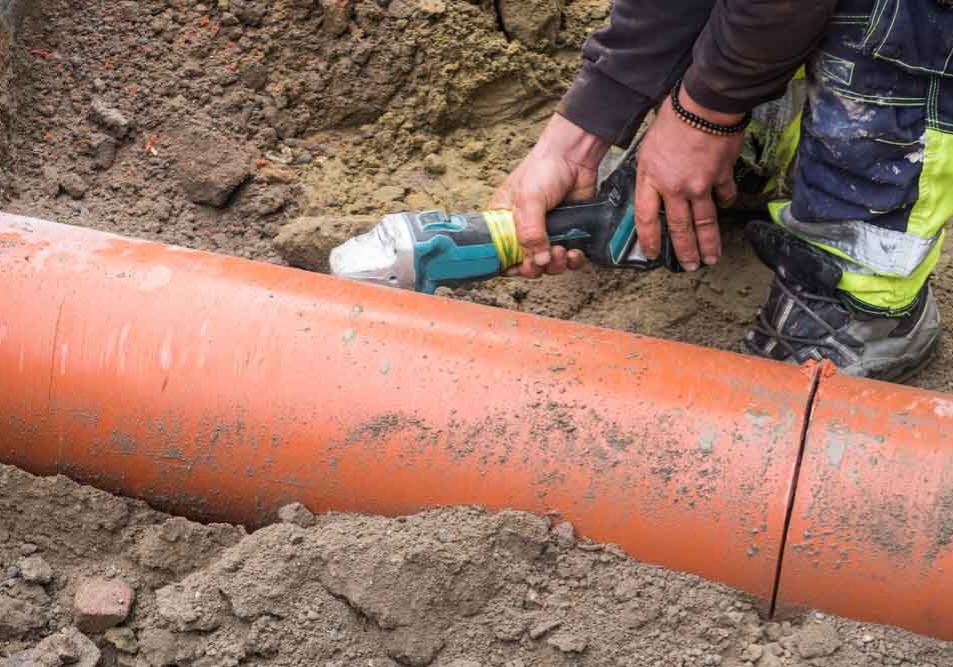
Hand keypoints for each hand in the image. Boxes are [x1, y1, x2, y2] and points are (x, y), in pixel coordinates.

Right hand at [490, 114, 608, 277]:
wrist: (575, 157)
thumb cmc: (543, 169)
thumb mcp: (529, 200)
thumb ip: (530, 232)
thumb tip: (537, 261)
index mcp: (503, 222)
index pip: (500, 255)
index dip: (510, 266)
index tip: (522, 266)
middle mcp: (523, 231)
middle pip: (525, 264)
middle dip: (537, 267)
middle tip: (545, 258)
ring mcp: (546, 234)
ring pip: (548, 265)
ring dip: (556, 265)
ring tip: (561, 251)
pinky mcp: (566, 234)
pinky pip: (568, 258)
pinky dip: (573, 261)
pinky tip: (575, 253)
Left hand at [635, 88, 744, 270]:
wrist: (704, 105)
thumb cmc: (673, 119)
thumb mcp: (648, 148)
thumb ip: (650, 173)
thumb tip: (653, 190)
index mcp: (652, 179)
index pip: (646, 219)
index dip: (649, 240)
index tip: (652, 253)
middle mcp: (675, 188)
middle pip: (679, 227)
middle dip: (685, 251)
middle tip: (690, 266)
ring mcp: (700, 185)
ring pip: (704, 221)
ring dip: (708, 242)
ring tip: (711, 258)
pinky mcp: (722, 176)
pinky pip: (724, 195)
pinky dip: (725, 201)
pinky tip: (726, 205)